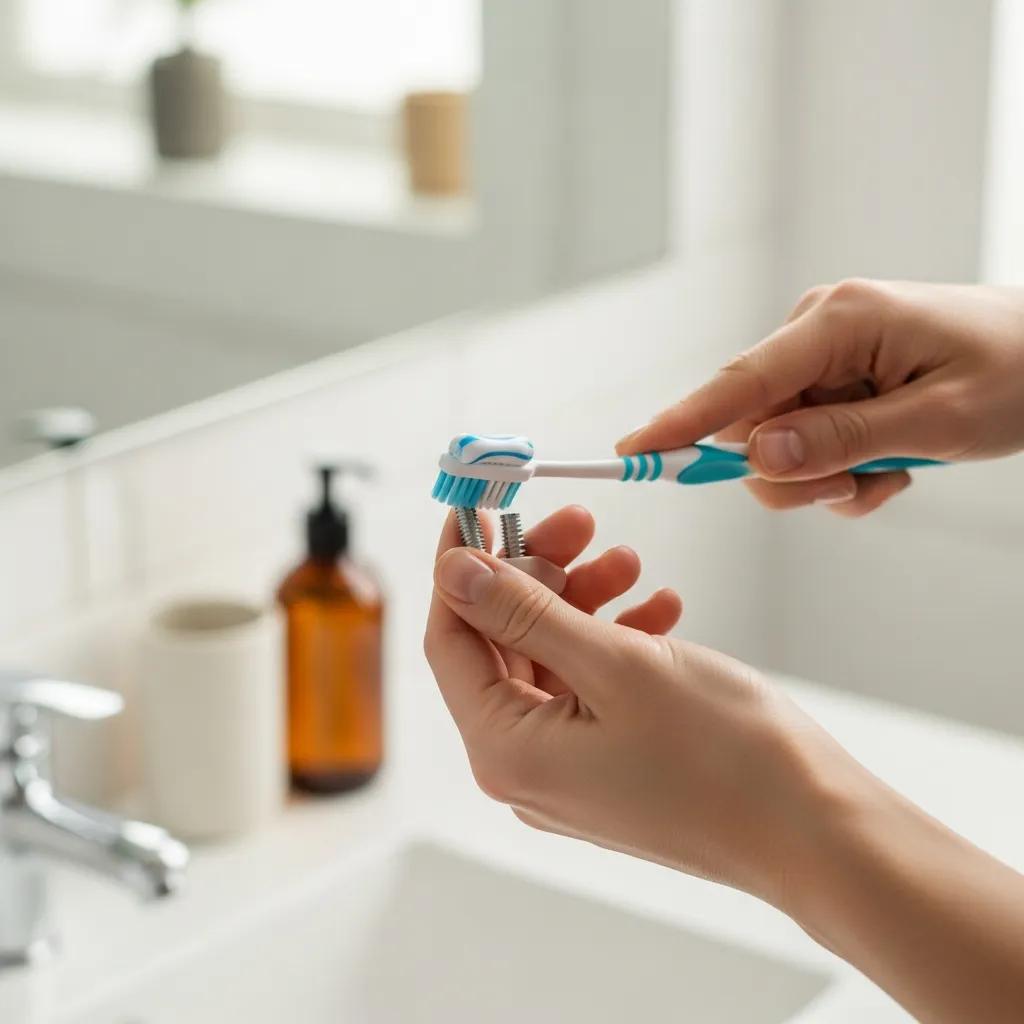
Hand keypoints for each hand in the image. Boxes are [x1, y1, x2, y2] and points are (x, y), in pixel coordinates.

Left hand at [424, 506, 863, 902]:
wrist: (817, 833)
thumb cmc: (725, 757)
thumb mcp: (615, 664)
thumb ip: (525, 613)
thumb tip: (454, 570)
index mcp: (506, 751)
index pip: (449, 640)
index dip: (458, 566)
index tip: (480, 505)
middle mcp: (526, 767)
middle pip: (503, 644)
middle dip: (537, 575)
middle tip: (579, 522)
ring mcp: (570, 769)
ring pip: (552, 658)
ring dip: (584, 601)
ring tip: (631, 561)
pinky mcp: (612, 763)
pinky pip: (592, 686)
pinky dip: (617, 639)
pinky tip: (662, 609)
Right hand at [617, 281, 1023, 515]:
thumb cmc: (1017, 370)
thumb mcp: (939, 420)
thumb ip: (844, 440)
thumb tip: (758, 458)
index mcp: (838, 322)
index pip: (740, 382)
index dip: (682, 423)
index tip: (632, 451)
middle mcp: (818, 332)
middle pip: (752, 426)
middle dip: (795, 473)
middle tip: (858, 485)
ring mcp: (824, 357)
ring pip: (779, 444)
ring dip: (828, 476)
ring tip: (892, 470)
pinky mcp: (834, 381)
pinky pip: (807, 443)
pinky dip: (845, 469)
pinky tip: (893, 462)